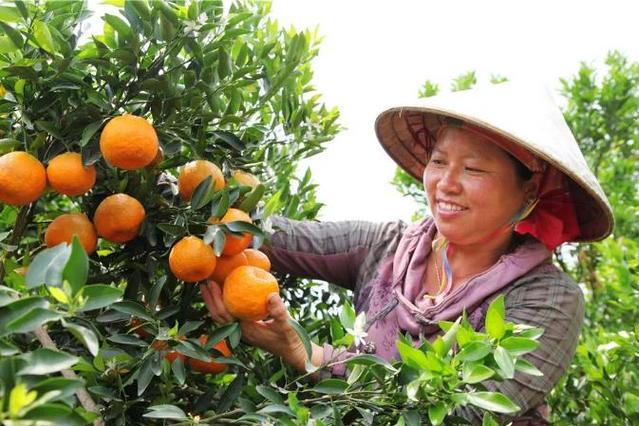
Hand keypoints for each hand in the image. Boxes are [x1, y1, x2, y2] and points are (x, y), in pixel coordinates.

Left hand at [200, 281, 322, 372]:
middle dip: (210, 299)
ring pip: (222, 318)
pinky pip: (230, 317)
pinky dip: (223, 306)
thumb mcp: (286, 325)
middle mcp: (241, 332)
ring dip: (213, 303)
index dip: (216, 299)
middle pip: (218, 316)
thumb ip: (279, 311)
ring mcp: (242, 332)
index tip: (212, 284)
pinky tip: (225, 296)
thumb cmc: (290, 340)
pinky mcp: (246, 330)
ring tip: (208, 288)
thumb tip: (271, 294)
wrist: (293, 353)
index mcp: (246, 330)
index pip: (226, 314)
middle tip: (204, 282)